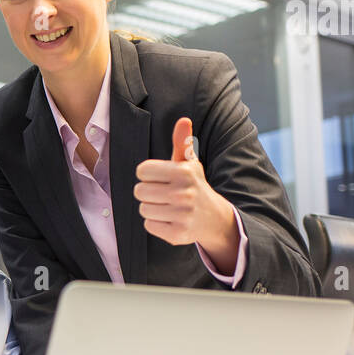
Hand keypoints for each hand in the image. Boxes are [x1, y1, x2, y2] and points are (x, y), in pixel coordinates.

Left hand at [133, 117, 238, 265]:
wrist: (213, 218)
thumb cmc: (193, 186)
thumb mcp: (189, 164)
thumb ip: (182, 142)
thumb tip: (184, 120)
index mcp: (183, 172)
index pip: (142, 171)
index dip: (147, 174)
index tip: (160, 178)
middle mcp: (184, 193)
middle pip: (139, 191)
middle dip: (148, 192)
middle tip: (163, 194)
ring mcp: (181, 215)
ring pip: (143, 209)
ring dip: (151, 208)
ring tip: (167, 206)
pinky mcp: (177, 234)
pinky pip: (149, 225)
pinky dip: (156, 223)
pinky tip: (170, 219)